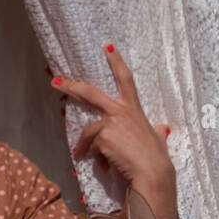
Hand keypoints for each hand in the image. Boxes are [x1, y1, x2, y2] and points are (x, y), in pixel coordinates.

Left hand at [51, 43, 174, 197]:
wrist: (152, 172)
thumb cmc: (156, 158)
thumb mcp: (158, 139)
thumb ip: (158, 131)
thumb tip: (163, 128)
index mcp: (133, 108)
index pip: (125, 78)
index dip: (116, 60)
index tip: (106, 45)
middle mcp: (120, 110)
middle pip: (90, 93)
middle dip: (70, 86)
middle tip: (55, 82)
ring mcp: (110, 122)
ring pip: (88, 131)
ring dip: (85, 145)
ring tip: (83, 156)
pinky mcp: (102, 136)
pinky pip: (91, 147)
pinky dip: (94, 157)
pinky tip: (104, 166)